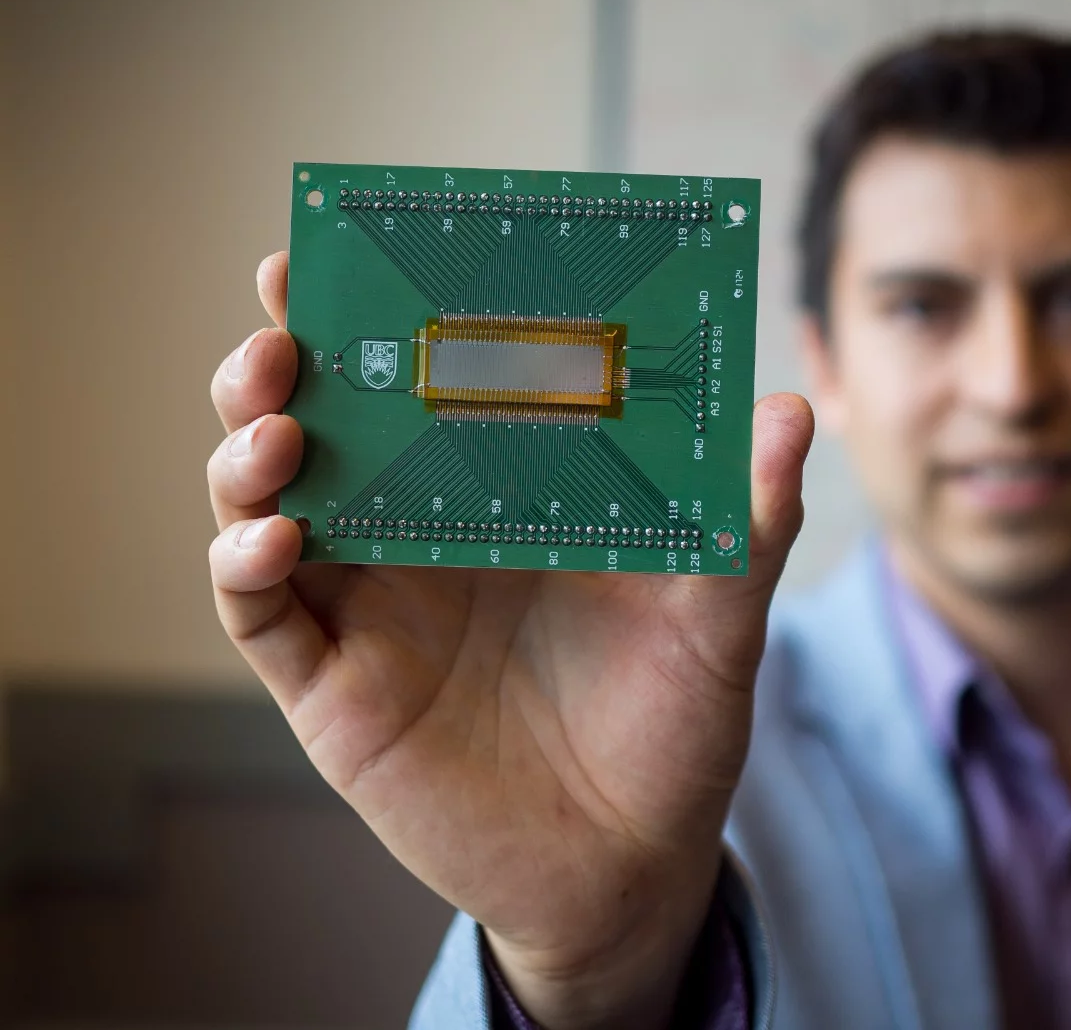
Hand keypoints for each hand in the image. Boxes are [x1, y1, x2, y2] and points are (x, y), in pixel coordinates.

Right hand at [208, 252, 813, 1028]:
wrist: (634, 861)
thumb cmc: (675, 723)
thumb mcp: (718, 614)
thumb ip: (747, 520)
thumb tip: (788, 410)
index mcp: (502, 493)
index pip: (424, 384)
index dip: (379, 316)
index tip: (352, 247)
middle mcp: (421, 537)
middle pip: (322, 423)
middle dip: (284, 361)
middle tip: (284, 319)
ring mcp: (368, 609)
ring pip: (265, 504)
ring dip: (248, 452)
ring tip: (278, 428)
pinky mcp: (335, 690)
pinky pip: (262, 618)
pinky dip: (243, 570)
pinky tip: (269, 539)